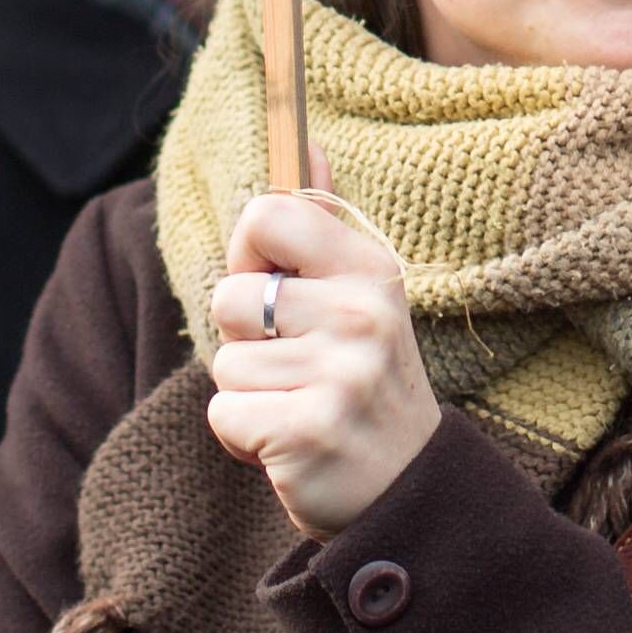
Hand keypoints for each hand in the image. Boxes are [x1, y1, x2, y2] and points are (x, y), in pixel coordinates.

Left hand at [204, 186, 439, 536]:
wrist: (407, 487)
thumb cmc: (365, 382)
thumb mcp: (362, 296)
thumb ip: (323, 226)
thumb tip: (304, 145)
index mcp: (371, 268)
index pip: (267, 215)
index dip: (249, 256)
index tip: (275, 291)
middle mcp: (362, 313)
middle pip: (229, 298)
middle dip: (245, 341)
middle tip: (297, 368)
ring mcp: (341, 372)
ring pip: (224, 365)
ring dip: (248, 395)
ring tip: (299, 408)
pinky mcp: (311, 429)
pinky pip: (225, 415)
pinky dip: (243, 439)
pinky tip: (289, 444)